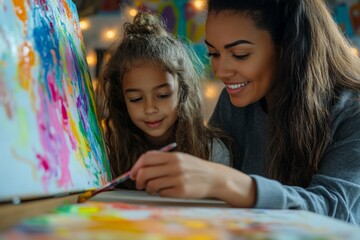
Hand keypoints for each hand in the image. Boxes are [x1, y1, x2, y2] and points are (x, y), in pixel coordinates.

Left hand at [130, 151, 256, 206]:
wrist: (214, 178)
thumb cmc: (194, 169)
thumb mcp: (180, 158)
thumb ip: (162, 161)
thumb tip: (139, 168)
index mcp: (173, 156)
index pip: (146, 158)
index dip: (136, 166)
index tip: (132, 174)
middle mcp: (174, 166)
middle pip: (145, 172)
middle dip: (138, 180)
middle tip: (139, 184)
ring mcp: (178, 179)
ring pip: (151, 185)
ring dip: (148, 188)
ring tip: (153, 189)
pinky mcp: (181, 191)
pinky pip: (162, 193)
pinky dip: (160, 193)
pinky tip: (165, 191)